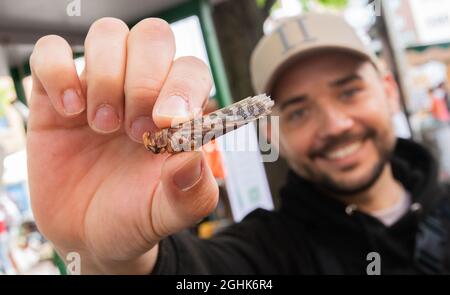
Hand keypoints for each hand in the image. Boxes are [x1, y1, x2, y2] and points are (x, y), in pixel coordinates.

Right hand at [27, 17, 218, 273]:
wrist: (87, 234)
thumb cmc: (134, 216)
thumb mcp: (167, 214)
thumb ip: (191, 193)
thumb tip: (192, 157)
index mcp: (176, 112)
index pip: (190, 69)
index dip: (182, 87)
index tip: (168, 124)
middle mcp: (141, 91)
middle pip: (153, 37)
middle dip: (144, 81)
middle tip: (134, 131)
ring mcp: (99, 88)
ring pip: (109, 34)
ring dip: (106, 77)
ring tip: (102, 126)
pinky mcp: (56, 94)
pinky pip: (52, 50)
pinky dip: (58, 71)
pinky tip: (68, 110)